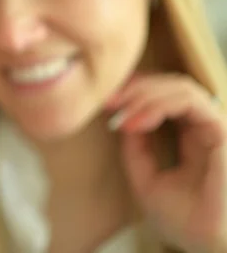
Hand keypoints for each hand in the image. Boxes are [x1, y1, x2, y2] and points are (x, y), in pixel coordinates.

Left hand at [107, 74, 226, 251]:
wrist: (206, 244)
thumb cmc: (186, 220)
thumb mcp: (147, 178)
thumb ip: (136, 148)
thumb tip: (123, 117)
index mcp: (192, 138)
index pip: (166, 98)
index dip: (136, 92)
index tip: (107, 100)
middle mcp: (205, 128)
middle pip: (171, 86)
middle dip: (135, 88)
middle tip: (108, 99)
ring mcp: (215, 128)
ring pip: (181, 87)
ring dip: (144, 93)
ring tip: (121, 110)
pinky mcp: (222, 132)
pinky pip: (192, 101)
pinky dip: (159, 104)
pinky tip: (137, 121)